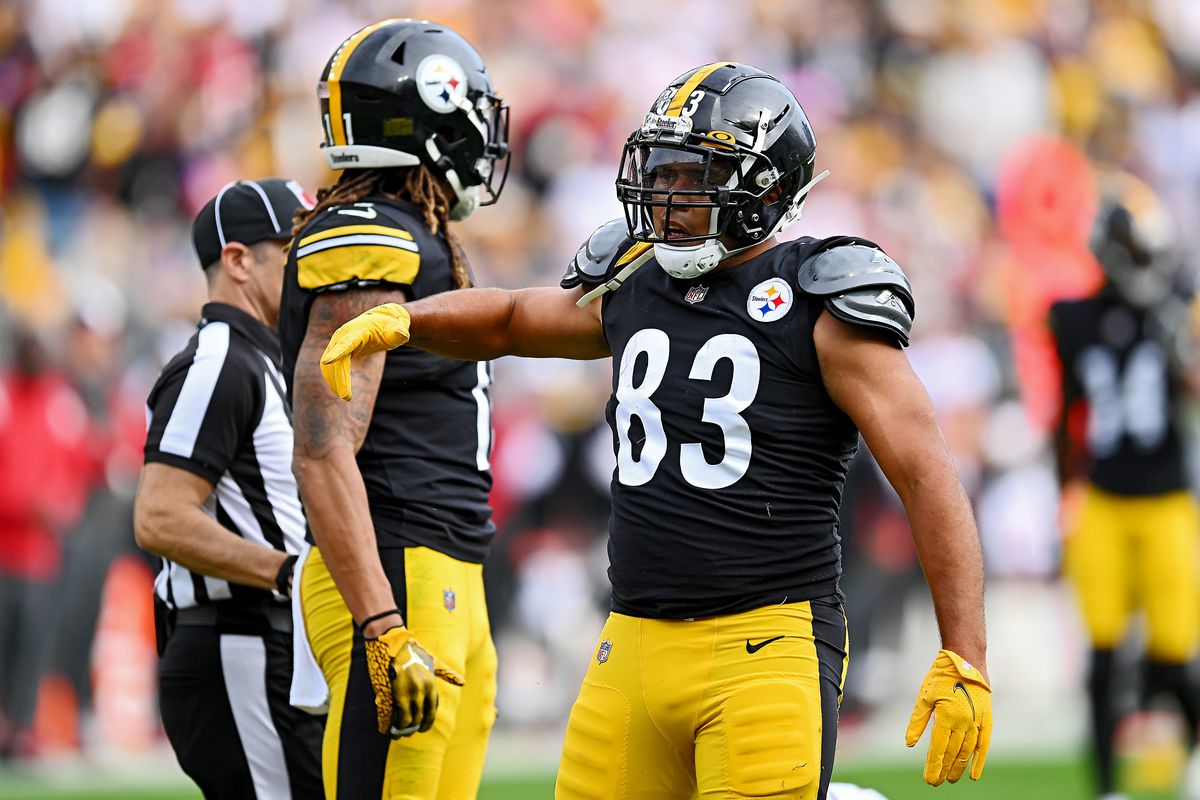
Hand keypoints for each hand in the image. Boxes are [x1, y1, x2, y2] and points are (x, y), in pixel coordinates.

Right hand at [320, 303, 410, 399]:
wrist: (381, 320)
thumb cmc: (390, 326)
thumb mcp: (398, 329)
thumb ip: (398, 333)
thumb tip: (401, 335)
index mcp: (357, 330)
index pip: (346, 343)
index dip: (337, 353)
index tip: (327, 361)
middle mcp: (343, 335)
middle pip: (336, 359)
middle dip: (339, 378)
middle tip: (346, 397)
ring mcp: (338, 342)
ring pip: (330, 364)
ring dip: (334, 381)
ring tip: (346, 397)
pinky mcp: (336, 349)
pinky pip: (330, 366)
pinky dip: (333, 378)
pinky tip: (340, 390)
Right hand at [363, 626, 463, 737]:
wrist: (391, 642)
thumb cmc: (412, 650)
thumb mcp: (432, 661)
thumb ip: (446, 673)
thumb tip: (462, 682)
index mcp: (431, 684)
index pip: (432, 710)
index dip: (427, 721)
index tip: (421, 727)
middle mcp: (422, 691)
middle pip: (421, 718)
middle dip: (414, 728)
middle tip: (407, 733)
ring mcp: (408, 693)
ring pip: (408, 721)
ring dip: (402, 730)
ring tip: (396, 733)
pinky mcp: (393, 694)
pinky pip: (393, 717)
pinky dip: (389, 726)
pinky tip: (386, 730)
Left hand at [905, 649, 991, 784]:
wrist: (966, 661)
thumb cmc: (941, 677)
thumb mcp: (924, 697)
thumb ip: (918, 722)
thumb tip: (909, 744)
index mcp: (947, 717)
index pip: (939, 749)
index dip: (934, 766)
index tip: (929, 780)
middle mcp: (964, 722)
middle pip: (953, 754)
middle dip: (944, 770)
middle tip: (936, 782)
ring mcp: (977, 722)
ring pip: (968, 752)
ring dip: (959, 767)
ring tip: (951, 779)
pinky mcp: (986, 720)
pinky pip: (984, 745)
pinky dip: (979, 760)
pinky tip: (974, 774)